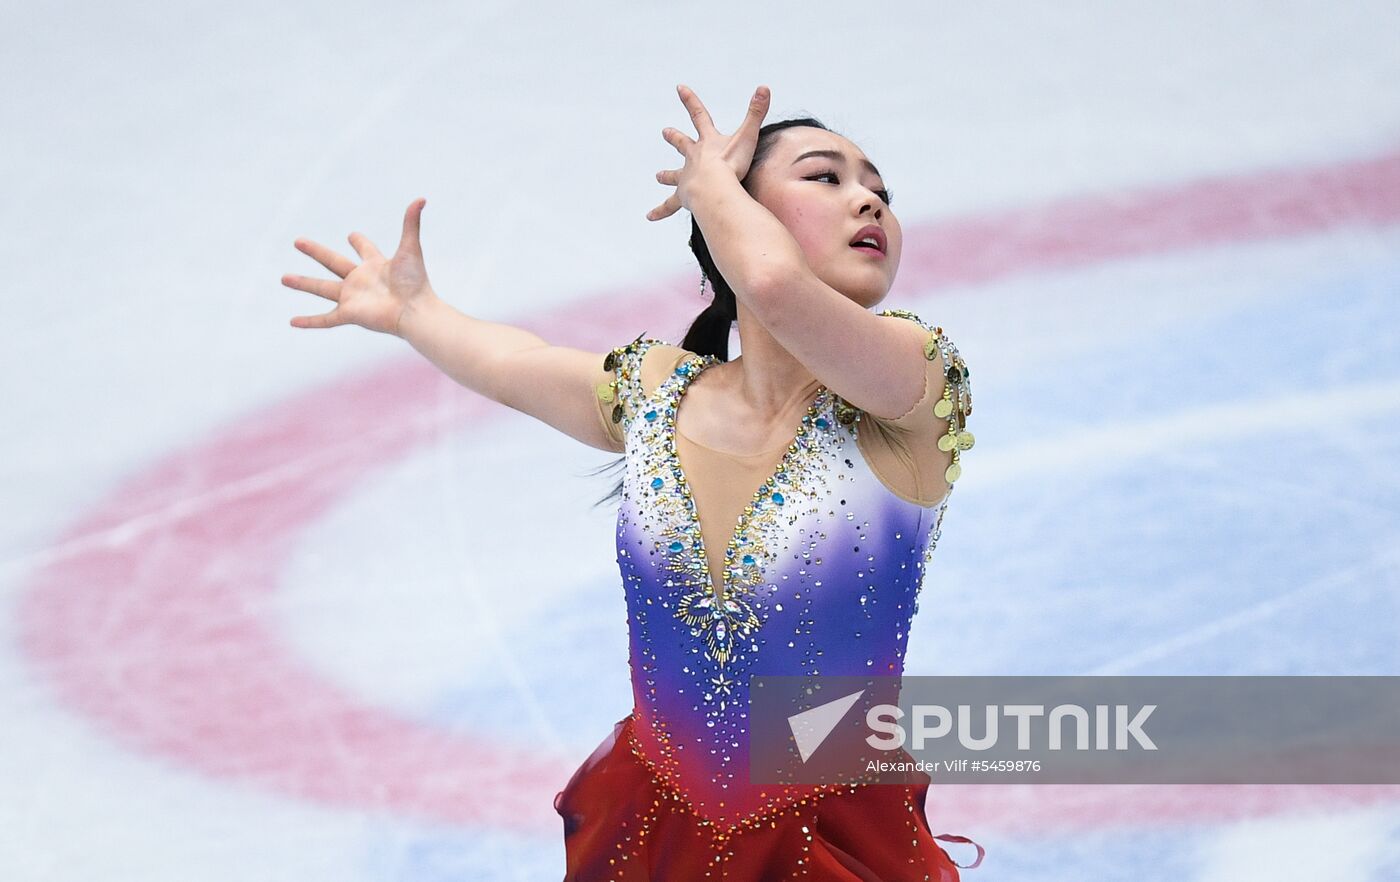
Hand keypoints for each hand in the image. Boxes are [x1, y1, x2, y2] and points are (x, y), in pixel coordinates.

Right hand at [282, 198, 433, 336]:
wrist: (415, 310)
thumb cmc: (415, 282)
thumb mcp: (410, 248)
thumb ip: (411, 224)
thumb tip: (421, 198)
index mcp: (375, 265)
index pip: (365, 249)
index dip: (360, 242)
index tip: (352, 236)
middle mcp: (361, 281)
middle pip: (332, 262)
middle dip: (315, 252)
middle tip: (298, 241)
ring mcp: (353, 298)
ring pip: (322, 289)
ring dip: (302, 283)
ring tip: (283, 278)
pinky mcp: (349, 313)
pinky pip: (325, 319)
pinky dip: (309, 321)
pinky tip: (292, 322)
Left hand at [646, 83, 770, 221]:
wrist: (713, 188)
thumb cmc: (731, 164)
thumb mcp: (747, 136)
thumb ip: (756, 113)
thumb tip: (764, 87)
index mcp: (709, 142)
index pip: (699, 115)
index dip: (691, 101)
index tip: (679, 88)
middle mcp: (695, 157)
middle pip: (683, 144)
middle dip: (675, 138)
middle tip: (665, 132)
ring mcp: (688, 177)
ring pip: (674, 175)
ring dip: (667, 175)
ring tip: (657, 176)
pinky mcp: (684, 196)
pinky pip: (670, 205)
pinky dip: (661, 210)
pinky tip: (650, 216)